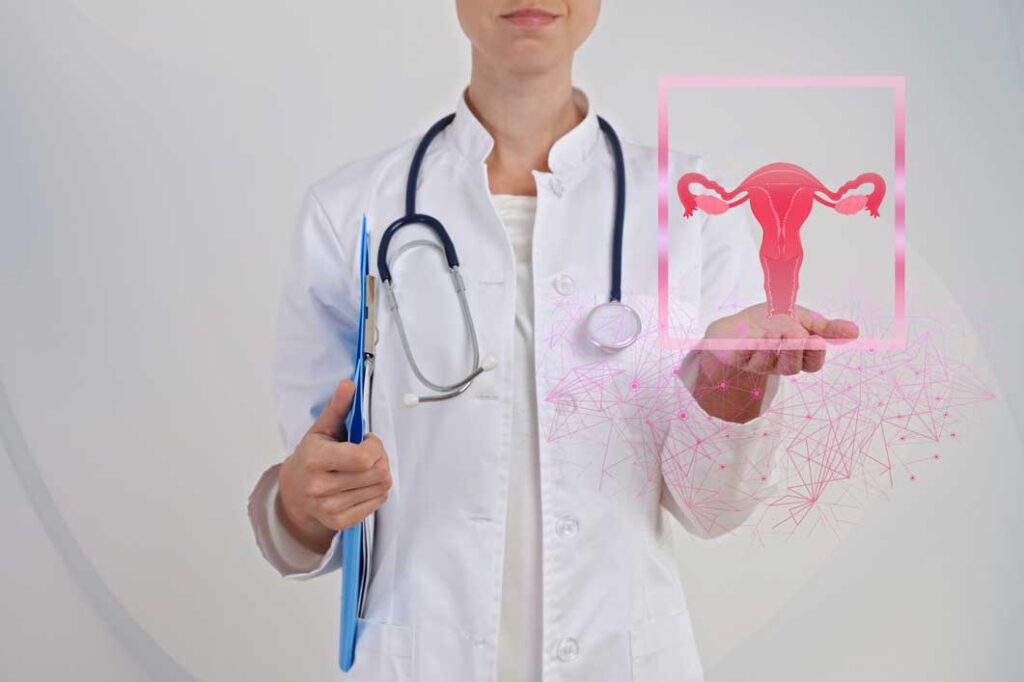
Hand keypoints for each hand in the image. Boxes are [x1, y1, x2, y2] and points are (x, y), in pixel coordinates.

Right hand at [277, 379, 391, 553]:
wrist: (294, 492)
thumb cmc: (311, 456)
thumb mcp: (321, 429)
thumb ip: (337, 407)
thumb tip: (348, 384)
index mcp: (314, 459)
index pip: (364, 457)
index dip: (375, 446)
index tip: (367, 440)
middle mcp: (320, 486)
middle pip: (378, 472)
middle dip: (380, 458)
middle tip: (368, 454)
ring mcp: (330, 508)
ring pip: (381, 487)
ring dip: (380, 474)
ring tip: (364, 469)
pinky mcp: (340, 522)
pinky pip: (378, 502)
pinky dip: (376, 491)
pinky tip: (362, 484)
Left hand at [686, 304, 857, 422]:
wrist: (737, 325)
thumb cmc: (771, 322)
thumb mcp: (802, 318)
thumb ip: (825, 327)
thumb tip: (855, 331)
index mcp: (797, 354)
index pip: (811, 363)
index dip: (814, 354)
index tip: (817, 340)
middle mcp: (778, 362)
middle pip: (791, 367)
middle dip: (795, 352)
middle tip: (796, 336)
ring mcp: (757, 362)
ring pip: (767, 364)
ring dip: (772, 348)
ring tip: (773, 333)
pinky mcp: (737, 358)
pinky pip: (743, 357)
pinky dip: (749, 347)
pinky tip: (753, 338)